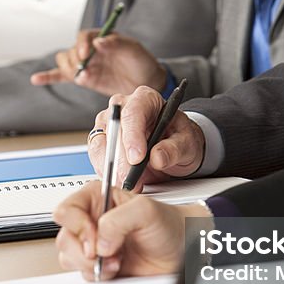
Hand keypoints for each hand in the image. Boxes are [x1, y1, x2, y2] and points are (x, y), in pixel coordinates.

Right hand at [31, 32, 166, 94]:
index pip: (84, 36)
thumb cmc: (142, 62)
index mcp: (101, 37)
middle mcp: (90, 49)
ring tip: (82, 76)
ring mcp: (85, 64)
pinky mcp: (84, 78)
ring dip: (68, 69)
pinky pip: (61, 76)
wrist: (147, 81)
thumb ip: (117, 44)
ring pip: (65, 62)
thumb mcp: (134, 50)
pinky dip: (48, 77)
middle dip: (75, 60)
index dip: (82, 45)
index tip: (86, 55)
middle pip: (71, 50)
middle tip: (86, 69)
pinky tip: (36, 79)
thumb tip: (98, 42)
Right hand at [54, 179, 209, 279]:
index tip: (96, 236)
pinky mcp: (98, 265)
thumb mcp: (146, 211)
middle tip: (109, 252)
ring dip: (92, 265)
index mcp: (97, 198)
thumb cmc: (169, 224)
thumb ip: (118, 220)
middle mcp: (92, 219)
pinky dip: (99, 275)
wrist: (182, 251)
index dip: (77, 226)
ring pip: (70, 258)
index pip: (66, 211)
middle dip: (86, 251)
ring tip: (117, 260)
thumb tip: (99, 241)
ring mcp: (94, 244)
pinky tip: (117, 268)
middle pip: (65, 238)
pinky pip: (83, 274)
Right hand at [87, 87, 205, 188]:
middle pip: (113, 130)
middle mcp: (122, 107)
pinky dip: (107, 172)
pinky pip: (96, 157)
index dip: (132, 137)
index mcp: (145, 99)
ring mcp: (108, 123)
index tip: (137, 158)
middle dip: (121, 159)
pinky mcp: (101, 140)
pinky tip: (119, 181)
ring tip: (128, 184)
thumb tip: (157, 157)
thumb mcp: (186, 142)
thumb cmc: (179, 138)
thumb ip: (174, 149)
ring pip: (100, 145)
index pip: (133, 113)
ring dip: (111, 168)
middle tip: (131, 180)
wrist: (173, 146)